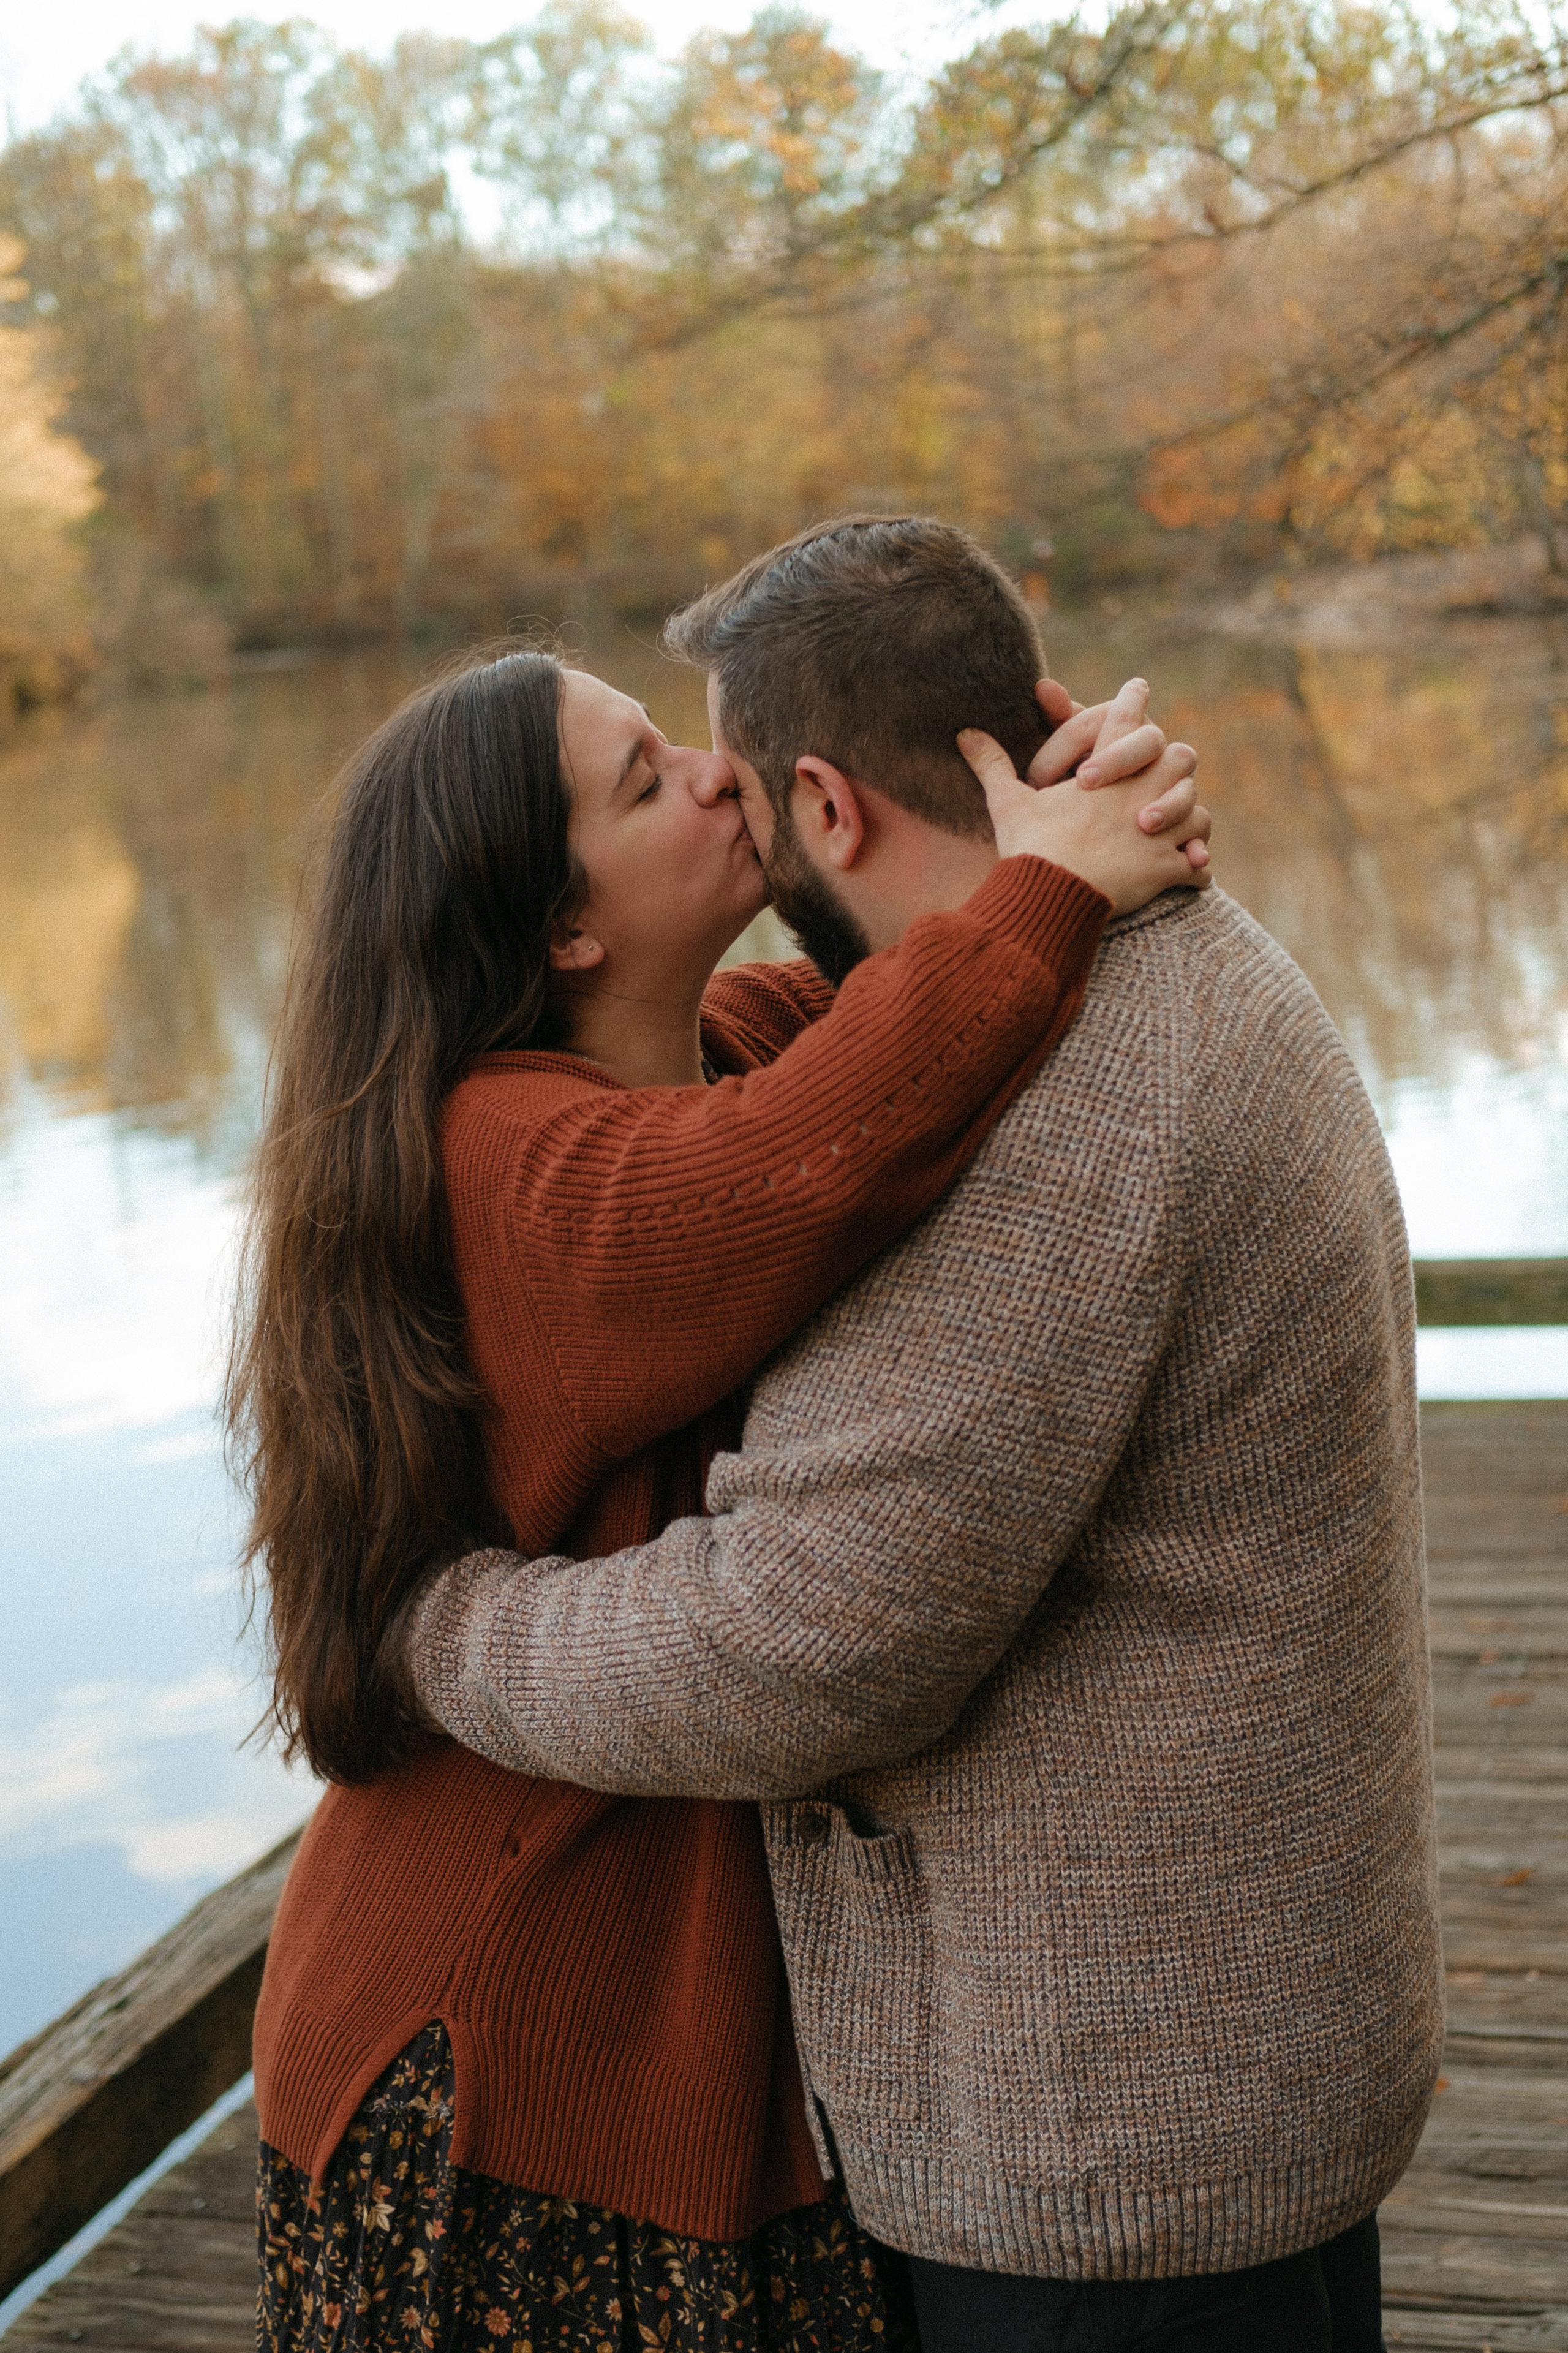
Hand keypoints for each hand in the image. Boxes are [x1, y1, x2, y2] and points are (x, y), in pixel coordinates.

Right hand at [958, 679, 1211, 915]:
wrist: (1050, 894)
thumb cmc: (1030, 845)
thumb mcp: (1008, 802)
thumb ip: (991, 765)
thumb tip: (965, 734)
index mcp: (1105, 770)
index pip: (1126, 720)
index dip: (1132, 700)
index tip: (1138, 688)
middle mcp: (1140, 792)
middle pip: (1180, 758)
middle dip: (1175, 767)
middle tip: (1170, 772)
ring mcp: (1158, 830)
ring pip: (1196, 812)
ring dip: (1190, 822)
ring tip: (1186, 833)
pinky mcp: (1165, 868)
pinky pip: (1195, 868)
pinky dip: (1196, 872)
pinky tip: (1194, 877)